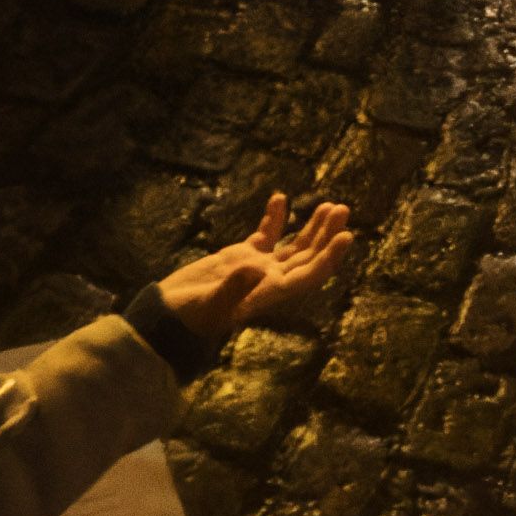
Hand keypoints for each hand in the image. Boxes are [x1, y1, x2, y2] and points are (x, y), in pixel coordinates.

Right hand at [158, 194, 354, 345]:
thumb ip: (233, 288)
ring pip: (293, 246)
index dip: (329, 257)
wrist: (170, 317)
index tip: (346, 236)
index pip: (308, 275)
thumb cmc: (191, 317)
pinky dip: (274, 218)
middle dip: (327, 234)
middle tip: (342, 209)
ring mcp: (256, 268)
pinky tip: (280, 198)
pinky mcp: (239, 257)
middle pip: (308, 256)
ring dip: (312, 227)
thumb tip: (255, 269)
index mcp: (270, 294)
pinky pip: (264, 235)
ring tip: (330, 206)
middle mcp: (270, 281)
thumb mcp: (211, 304)